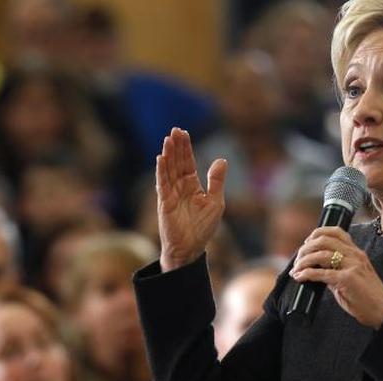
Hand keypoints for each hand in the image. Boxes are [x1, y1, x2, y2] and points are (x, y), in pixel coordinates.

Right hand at [156, 127, 225, 270]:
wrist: (190, 248)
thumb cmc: (202, 227)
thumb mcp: (216, 202)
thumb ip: (216, 181)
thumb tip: (221, 160)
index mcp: (192, 185)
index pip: (188, 162)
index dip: (186, 148)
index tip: (184, 133)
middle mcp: (180, 187)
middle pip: (177, 162)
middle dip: (176, 146)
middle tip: (174, 130)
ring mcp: (171, 194)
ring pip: (169, 170)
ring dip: (168, 154)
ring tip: (168, 139)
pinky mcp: (165, 202)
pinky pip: (162, 184)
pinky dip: (161, 171)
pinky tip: (161, 158)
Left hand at [291, 227, 382, 328]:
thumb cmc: (368, 297)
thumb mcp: (352, 277)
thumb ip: (335, 271)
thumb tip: (317, 271)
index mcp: (356, 253)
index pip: (336, 232)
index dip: (317, 234)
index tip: (306, 244)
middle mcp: (355, 255)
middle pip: (324, 240)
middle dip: (306, 248)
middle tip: (297, 260)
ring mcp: (352, 266)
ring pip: (321, 254)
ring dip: (304, 261)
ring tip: (296, 269)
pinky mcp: (347, 279)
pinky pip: (321, 273)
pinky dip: (307, 274)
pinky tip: (300, 277)